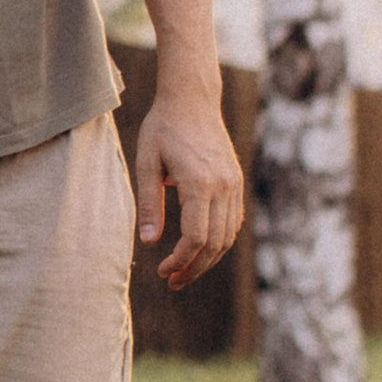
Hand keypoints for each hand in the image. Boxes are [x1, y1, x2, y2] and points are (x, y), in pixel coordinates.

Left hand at [134, 82, 244, 288]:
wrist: (192, 100)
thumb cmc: (163, 128)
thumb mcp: (146, 163)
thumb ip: (149, 203)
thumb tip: (149, 242)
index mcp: (199, 182)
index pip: (196, 237)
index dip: (181, 260)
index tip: (163, 271)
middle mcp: (223, 186)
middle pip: (215, 243)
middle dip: (194, 267)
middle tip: (172, 281)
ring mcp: (233, 184)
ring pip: (228, 236)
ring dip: (208, 259)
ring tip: (184, 272)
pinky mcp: (235, 182)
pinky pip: (233, 221)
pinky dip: (219, 241)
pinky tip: (200, 249)